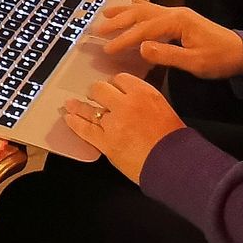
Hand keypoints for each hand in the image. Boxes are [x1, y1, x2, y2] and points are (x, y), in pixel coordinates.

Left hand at [62, 73, 184, 183]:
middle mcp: (125, 104)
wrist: (174, 163)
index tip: (113, 88)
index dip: (115, 84)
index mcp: (143, 93)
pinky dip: (75, 123)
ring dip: (78, 105)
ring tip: (70, 103)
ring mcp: (113, 123)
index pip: (121, 79)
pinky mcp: (105, 141)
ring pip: (89, 108)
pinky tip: (68, 118)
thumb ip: (144, 100)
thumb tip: (131, 99)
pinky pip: (85, 129)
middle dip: (97, 92)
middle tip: (95, 95)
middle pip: (101, 89)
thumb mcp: (163, 108)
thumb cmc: (174, 139)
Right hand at [91, 1, 242, 79]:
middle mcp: (175, 12)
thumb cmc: (220, 59)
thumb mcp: (195, 62)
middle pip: (140, 13)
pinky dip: (137, 9)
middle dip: (118, 21)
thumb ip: (167, 55)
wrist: (242, 53)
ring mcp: (177, 13)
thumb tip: (141, 47)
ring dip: (124, 12)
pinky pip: (152, 10)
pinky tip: (130, 8)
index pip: (143, 29)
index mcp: (177, 21)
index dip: (124, 39)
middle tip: (98, 30)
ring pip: (145, 9)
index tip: (107, 49)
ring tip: (105, 14)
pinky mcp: (180, 18)